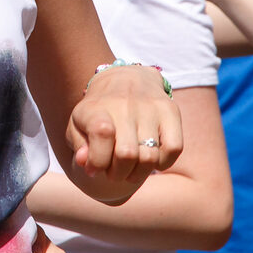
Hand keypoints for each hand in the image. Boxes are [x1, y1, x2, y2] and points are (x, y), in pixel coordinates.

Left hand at [69, 63, 182, 183]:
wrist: (125, 78)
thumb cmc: (98, 112)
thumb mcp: (78, 126)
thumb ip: (79, 147)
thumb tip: (87, 165)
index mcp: (97, 108)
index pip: (101, 134)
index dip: (97, 161)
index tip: (94, 167)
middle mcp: (125, 105)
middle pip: (127, 154)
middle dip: (118, 173)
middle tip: (114, 172)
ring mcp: (150, 107)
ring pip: (150, 157)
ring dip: (139, 173)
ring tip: (131, 168)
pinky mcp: (171, 111)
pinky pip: (174, 149)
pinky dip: (163, 163)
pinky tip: (152, 159)